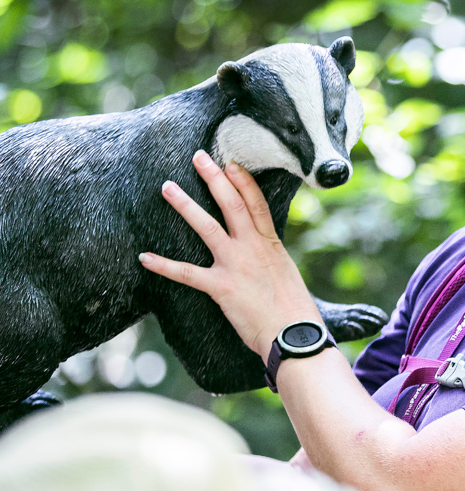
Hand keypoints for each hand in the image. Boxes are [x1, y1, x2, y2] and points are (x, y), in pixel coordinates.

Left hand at [139, 150, 319, 360]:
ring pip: (206, 227)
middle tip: (198, 157)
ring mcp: (236, 264)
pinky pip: (187, 273)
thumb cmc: (294, 309)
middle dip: (214, 178)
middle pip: (231, 204)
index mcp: (270, 244)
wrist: (293, 333)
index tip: (230, 162)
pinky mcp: (221, 287)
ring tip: (167, 187)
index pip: (256, 203)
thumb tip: (261, 254)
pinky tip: (145, 257)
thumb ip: (269, 258)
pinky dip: (164, 265)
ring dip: (185, 206)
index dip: (242, 180)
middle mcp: (252, 247)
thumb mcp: (285, 273)